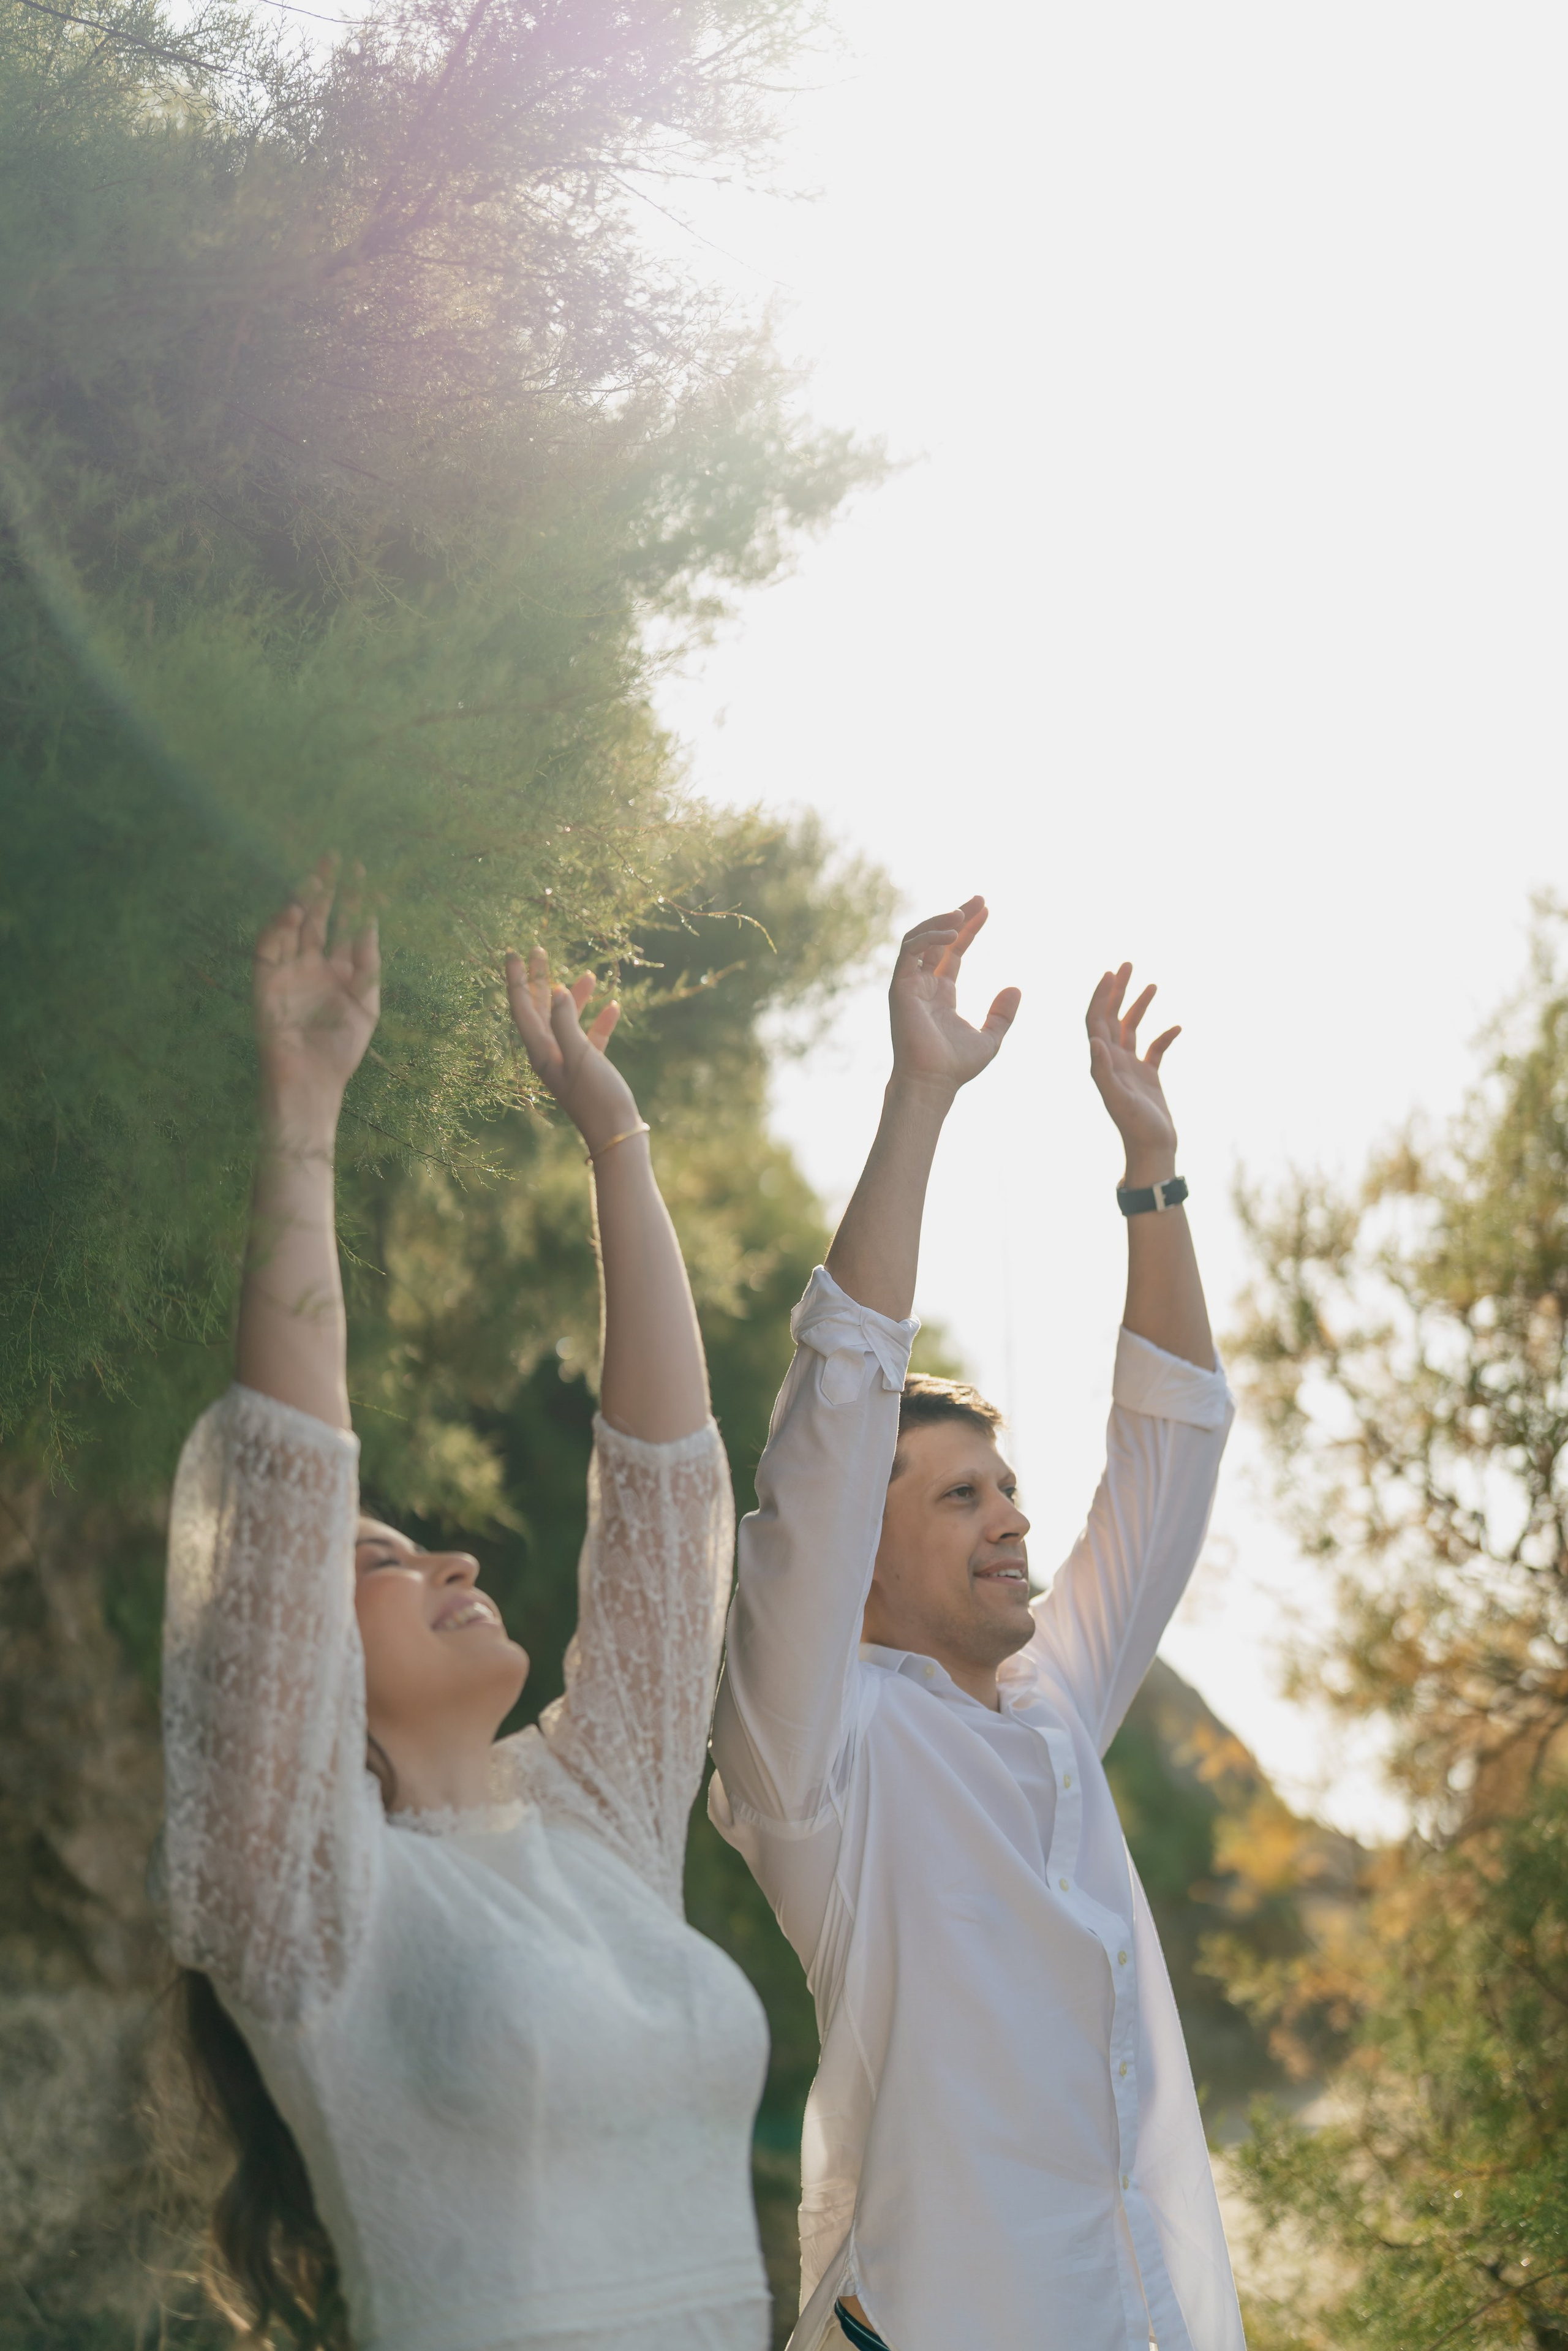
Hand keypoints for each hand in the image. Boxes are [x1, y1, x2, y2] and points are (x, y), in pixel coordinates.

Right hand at [253, 861, 379, 1114]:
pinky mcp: (266, 982)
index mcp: (338, 969)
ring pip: (292, 926)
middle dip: (324, 888)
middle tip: (333, 856)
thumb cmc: (340, 1050)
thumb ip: (367, 964)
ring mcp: (288, 971)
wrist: (312, 1082)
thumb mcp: (365, 1004)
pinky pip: (268, 948)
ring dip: (301, 901)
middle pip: (316, 917)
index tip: (362, 871)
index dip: (352, 898)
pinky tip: (292, 911)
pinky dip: (277, 928)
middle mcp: (311, 964)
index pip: (344, 924)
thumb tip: (372, 924)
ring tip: (315, 877)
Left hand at [504, 945, 639, 1152]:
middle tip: (540, 950)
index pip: (522, 1007)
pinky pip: (590, 1037)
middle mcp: (550, 1054)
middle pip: (539, 1009)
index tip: (514, 952)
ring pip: (567, 1020)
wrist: (616, 1134)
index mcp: (540, 1051)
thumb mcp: (580, 1055)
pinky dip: (599, 1021)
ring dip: (575, 997)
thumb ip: (566, 1021)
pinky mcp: (589, 1068)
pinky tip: (612, 1006)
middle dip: (539, 979)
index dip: (517, 978)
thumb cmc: (597, 1097)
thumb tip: (555, 990)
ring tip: (587, 974)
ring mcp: (569, 1061)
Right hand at [889, 896, 1020, 1094]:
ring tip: (964, 912)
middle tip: (980, 898)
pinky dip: (928, 936)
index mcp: (941, 993)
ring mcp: (909, 984)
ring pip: (919, 938)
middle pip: (937, 939)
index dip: (969, 929)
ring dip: (940, 921)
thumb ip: (1002, 1014)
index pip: (952, 951)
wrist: (933, 1082)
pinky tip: (952, 932)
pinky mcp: (899, 987)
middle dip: (957, 915)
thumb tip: (1016, 988)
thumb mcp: (991, 1037)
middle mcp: (923, 984)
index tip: (986, 909)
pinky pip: (910, 950)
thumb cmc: (957, 1066)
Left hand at [1086, 963, 1179, 1181]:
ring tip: (1152, 983)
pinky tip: (1178, 1026)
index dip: (1100, 995)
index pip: (1096, 1020)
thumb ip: (1104, 1071)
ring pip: (1132, 1028)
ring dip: (1140, 1006)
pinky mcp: (1148, 1077)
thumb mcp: (1118, 1099)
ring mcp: (1131, 1068)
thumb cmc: (1135, 1127)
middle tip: (1127, 964)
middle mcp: (1113, 1061)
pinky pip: (1155, 1049)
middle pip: (1111, 1017)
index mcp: (1103, 1062)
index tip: (1111, 972)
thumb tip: (1094, 1041)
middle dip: (1118, 990)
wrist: (1152, 1150)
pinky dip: (1165, 1036)